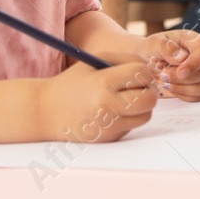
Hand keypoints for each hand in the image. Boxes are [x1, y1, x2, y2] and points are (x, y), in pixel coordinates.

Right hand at [38, 61, 157, 142]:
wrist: (45, 112)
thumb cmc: (73, 82)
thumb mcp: (96, 61)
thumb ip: (126, 60)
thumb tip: (154, 68)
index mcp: (103, 82)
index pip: (142, 74)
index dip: (146, 72)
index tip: (140, 72)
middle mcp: (106, 106)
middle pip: (149, 99)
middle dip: (150, 90)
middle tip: (141, 86)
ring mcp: (107, 125)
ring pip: (145, 115)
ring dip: (142, 106)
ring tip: (127, 98)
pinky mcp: (108, 138)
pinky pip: (132, 126)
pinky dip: (129, 118)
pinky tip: (113, 111)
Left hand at [136, 30, 199, 100]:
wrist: (148, 61)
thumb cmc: (154, 49)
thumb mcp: (153, 43)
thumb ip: (165, 47)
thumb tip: (181, 58)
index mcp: (197, 41)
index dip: (195, 63)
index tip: (180, 73)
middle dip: (184, 79)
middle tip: (163, 76)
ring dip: (185, 89)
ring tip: (166, 84)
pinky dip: (185, 95)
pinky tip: (172, 88)